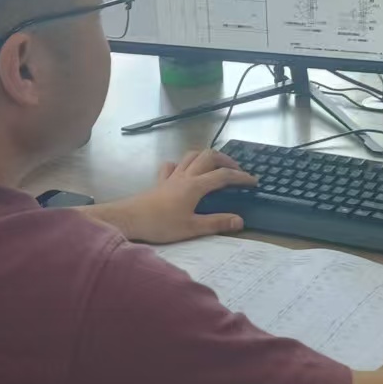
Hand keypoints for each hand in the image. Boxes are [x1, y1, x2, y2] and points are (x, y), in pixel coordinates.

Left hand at [90, 149, 256, 244]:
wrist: (129, 219)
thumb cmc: (160, 224)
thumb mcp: (192, 228)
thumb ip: (216, 223)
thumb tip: (240, 221)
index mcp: (196, 186)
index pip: (223, 176)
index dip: (240, 177)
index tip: (253, 181)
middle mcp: (185, 176)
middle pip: (209, 156)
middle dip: (226, 160)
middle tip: (236, 170)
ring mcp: (171, 176)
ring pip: (191, 156)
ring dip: (206, 156)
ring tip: (215, 166)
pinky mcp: (159, 182)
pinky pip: (172, 165)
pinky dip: (182, 164)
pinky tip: (184, 172)